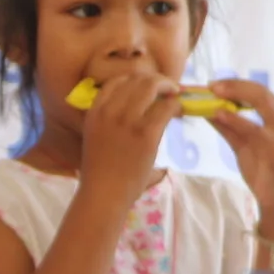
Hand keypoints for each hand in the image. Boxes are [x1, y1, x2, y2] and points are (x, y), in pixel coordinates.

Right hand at [76, 68, 178, 206]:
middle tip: (167, 89)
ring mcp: (128, 121)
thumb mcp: (95, 137)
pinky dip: (175, 105)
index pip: (115, 81)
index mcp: (95, 112)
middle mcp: (109, 112)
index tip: (146, 88)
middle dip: (155, 80)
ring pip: (152, 86)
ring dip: (167, 87)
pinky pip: (166, 107)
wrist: (103, 194)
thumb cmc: (100, 172)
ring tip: (175, 95)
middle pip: (136, 79)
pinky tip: (178, 112)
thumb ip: (108, 120)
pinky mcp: (146, 134)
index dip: (134, 79)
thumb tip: (132, 108)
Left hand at [206, 77, 273, 234]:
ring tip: (210, 94)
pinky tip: (216, 114)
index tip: (217, 85)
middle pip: (261, 92)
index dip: (238, 85)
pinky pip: (250, 126)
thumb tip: (208, 109)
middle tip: (211, 86)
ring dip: (232, 94)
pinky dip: (232, 118)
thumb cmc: (267, 174)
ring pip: (259, 101)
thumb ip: (231, 128)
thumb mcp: (247, 146)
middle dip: (234, 85)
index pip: (263, 93)